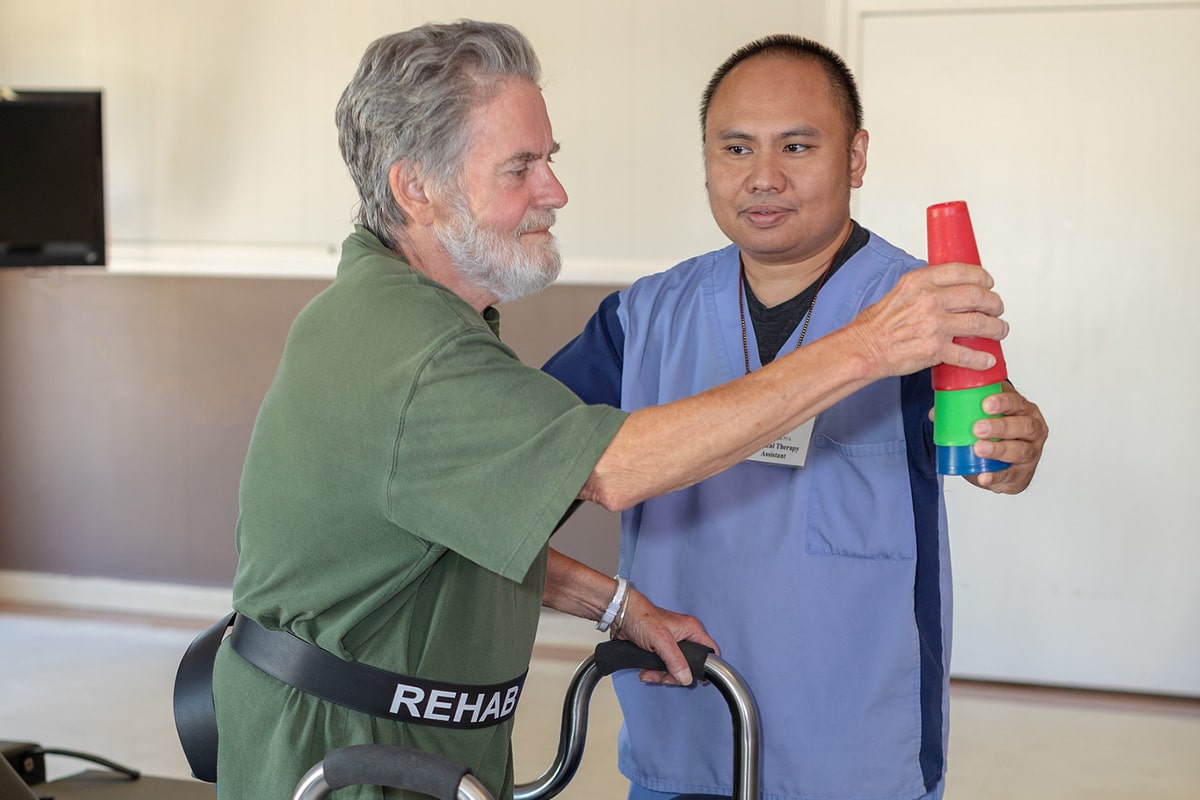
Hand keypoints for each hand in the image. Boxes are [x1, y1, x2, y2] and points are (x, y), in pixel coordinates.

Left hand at [611, 588, 717, 685]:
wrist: (621, 616)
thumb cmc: (641, 617)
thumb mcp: (661, 640)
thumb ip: (675, 660)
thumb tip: (686, 677)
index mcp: (691, 630)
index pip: (710, 651)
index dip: (708, 666)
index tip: (699, 679)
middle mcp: (684, 637)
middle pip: (690, 666)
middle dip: (675, 674)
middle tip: (665, 675)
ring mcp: (672, 645)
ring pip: (676, 669)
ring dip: (661, 675)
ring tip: (649, 673)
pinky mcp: (660, 651)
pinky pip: (663, 668)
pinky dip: (654, 673)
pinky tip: (646, 671)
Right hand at [851, 262, 1008, 377]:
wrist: (864, 348)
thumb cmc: (878, 324)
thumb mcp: (900, 292)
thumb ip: (925, 287)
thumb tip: (949, 288)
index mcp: (920, 282)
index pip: (962, 272)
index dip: (982, 277)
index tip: (988, 283)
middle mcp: (930, 300)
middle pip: (977, 297)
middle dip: (994, 303)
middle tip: (997, 308)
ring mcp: (934, 325)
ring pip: (980, 324)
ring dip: (996, 328)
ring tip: (999, 331)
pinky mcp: (935, 349)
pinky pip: (967, 354)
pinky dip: (981, 359)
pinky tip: (987, 359)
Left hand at [964, 382, 1047, 493]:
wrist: (1006, 464)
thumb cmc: (997, 433)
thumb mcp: (984, 416)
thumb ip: (962, 410)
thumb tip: (935, 414)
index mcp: (1024, 410)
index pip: (1017, 402)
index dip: (1004, 402)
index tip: (985, 404)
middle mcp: (1033, 430)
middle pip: (1024, 426)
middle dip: (1001, 426)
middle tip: (978, 428)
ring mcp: (1031, 453)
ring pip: (1020, 450)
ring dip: (998, 450)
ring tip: (978, 449)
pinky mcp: (1022, 473)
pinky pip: (1010, 475)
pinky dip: (996, 477)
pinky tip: (984, 476)